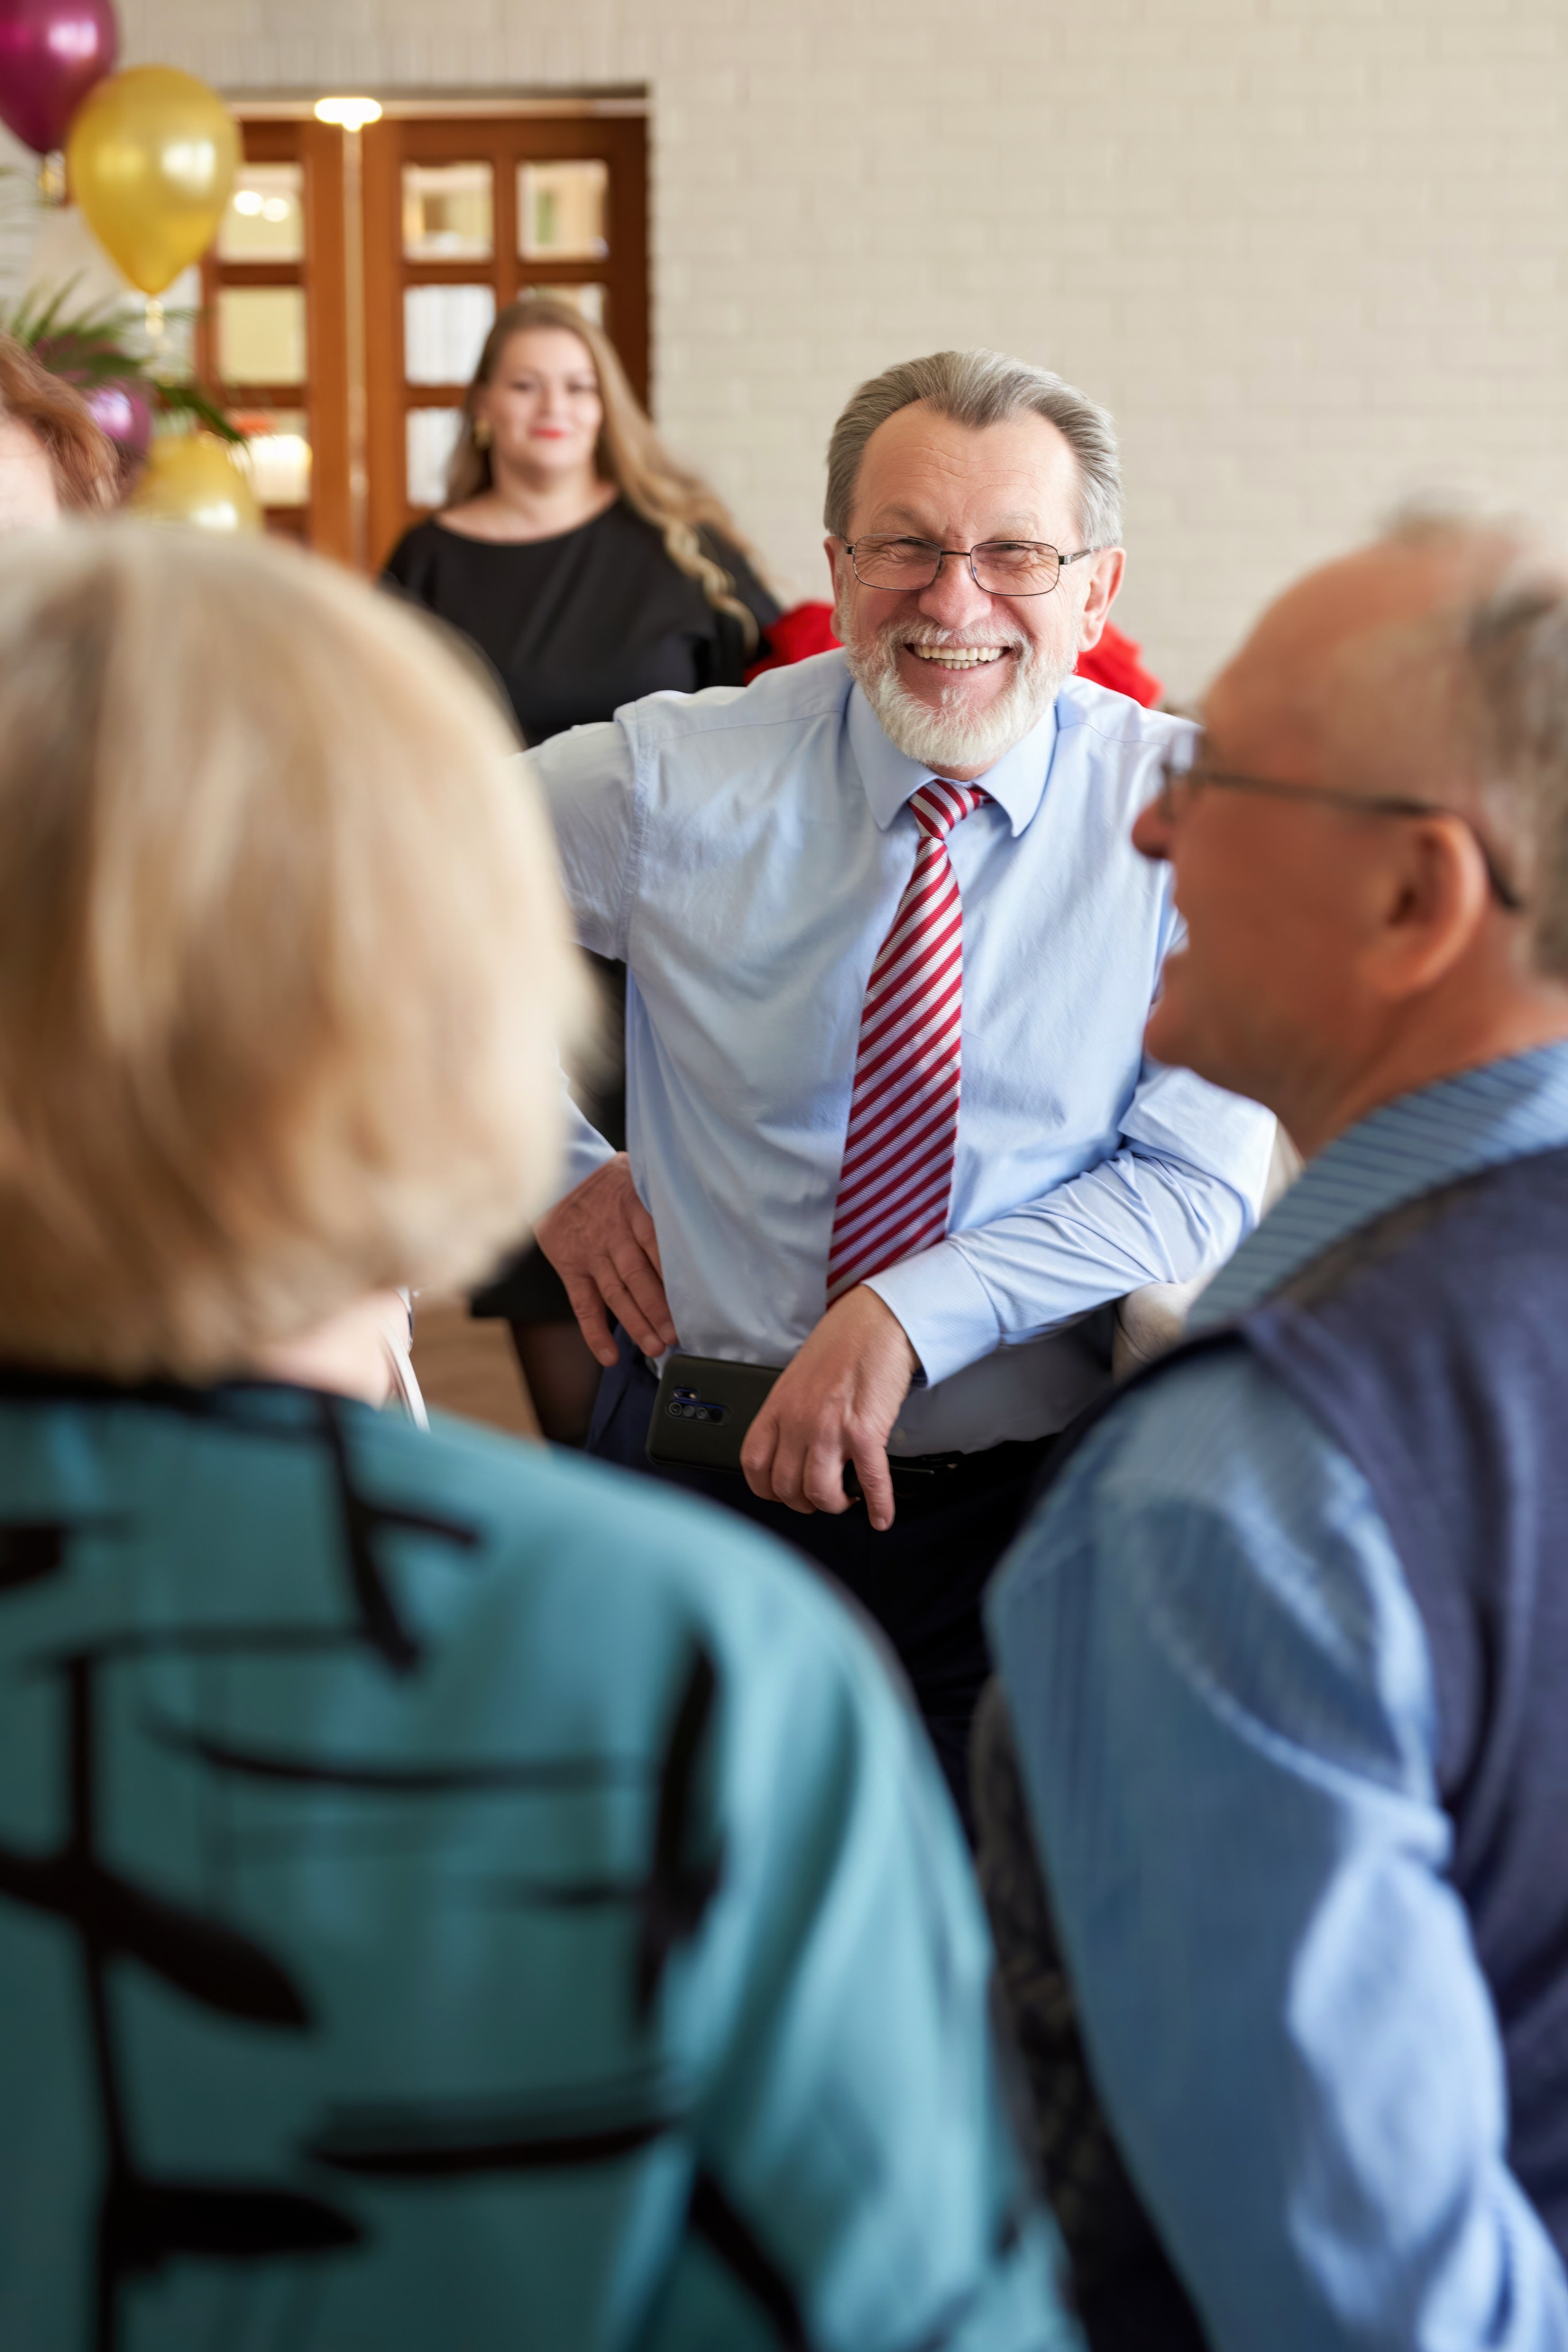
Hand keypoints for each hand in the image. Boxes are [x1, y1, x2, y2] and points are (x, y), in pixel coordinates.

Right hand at [534, 1154, 675, 1368]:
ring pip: (616, 1294)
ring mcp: (591, 1255)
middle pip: (638, 1276)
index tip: (696, 1297)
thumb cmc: (608, 1179)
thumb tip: (702, 1207)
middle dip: (659, 1308)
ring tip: (654, 1347)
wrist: (558, 1175)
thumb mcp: (637, 1174)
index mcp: (633, 1210)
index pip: (657, 1245)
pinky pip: (583, 1304)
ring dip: (635, 1324)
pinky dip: (595, 1332)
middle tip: (677, 1334)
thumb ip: (661, 1196)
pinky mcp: (571, 1268)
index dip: (674, 1273)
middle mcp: (612, 1235)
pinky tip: (609, 1355)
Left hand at [741, 1287, 918, 1530]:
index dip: (767, 1489)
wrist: (877, 1322)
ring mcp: (829, 1429)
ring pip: (820, 1494)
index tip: (782, 1493)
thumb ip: (790, 1413)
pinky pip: (869, 1482)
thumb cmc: (841, 1344)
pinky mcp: (864, 1433)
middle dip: (804, 1501)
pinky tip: (881, 1516)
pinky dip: (878, 1506)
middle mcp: (798, 1421)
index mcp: (777, 1407)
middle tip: (820, 1496)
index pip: (753, 1465)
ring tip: (847, 1498)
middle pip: (786, 1487)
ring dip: (834, 1504)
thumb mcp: (797, 1378)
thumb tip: (795, 1447)